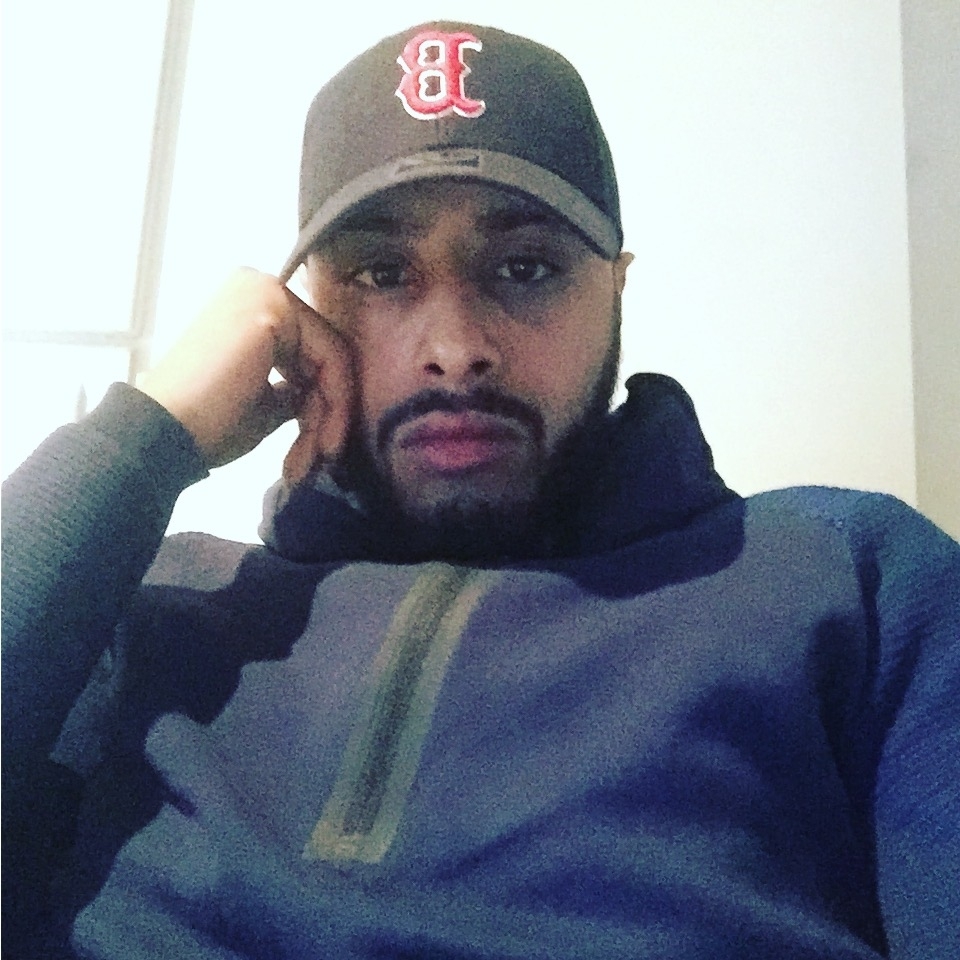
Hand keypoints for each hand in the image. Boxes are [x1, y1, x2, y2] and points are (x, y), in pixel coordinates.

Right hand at [138, 269, 353, 484]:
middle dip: (326, 415)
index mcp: (252, 307)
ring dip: (328, 417)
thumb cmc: (204, 423)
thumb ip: (294, 391)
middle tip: (315, 460)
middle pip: (324, 356)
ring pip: (331, 359)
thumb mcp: (263, 404)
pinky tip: (319, 441)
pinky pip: (330, 357)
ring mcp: (266, 292)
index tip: (317, 452)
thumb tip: (318, 398)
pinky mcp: (273, 306)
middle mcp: (259, 287)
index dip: (323, 408)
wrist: (163, 430)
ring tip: (308, 460)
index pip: (313, 354)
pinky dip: (333, 403)